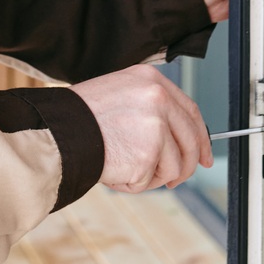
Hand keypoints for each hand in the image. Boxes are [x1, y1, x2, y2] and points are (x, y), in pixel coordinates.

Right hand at [73, 65, 211, 192]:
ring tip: (124, 168)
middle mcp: (158, 98)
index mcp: (152, 80)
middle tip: (174, 180)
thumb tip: (175, 138)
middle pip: (191, 141)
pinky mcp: (148, 153)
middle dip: (187, 167)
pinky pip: (149, 180)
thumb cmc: (81, 115)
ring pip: (173, 167)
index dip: (201, 138)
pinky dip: (133, 183)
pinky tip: (114, 169)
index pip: (191, 112)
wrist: (59, 129)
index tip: (204, 156)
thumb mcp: (120, 93)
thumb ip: (150, 108)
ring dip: (151, 176)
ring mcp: (156, 125)